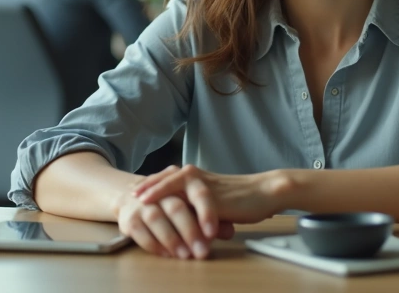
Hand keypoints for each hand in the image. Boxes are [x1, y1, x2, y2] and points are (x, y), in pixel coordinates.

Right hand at [115, 187, 233, 259]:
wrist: (135, 195)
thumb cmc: (173, 201)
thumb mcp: (194, 205)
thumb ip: (213, 217)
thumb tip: (230, 231)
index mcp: (184, 180)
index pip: (198, 193)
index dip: (206, 213)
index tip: (213, 233)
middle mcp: (163, 188)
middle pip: (176, 207)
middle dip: (190, 231)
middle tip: (202, 252)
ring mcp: (143, 202)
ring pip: (156, 218)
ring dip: (172, 239)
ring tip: (185, 255)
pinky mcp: (129, 216)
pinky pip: (140, 231)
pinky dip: (154, 244)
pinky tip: (167, 254)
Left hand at [129, 165, 287, 250]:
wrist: (265, 192)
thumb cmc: (241, 198)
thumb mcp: (212, 202)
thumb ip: (195, 207)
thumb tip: (181, 220)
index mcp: (196, 178)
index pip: (168, 179)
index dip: (151, 185)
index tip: (135, 193)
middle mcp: (198, 178)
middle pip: (167, 178)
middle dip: (149, 188)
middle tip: (133, 197)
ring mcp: (207, 185)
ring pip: (178, 185)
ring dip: (160, 193)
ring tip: (145, 202)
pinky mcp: (217, 196)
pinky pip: (198, 204)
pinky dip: (185, 212)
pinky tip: (174, 217)